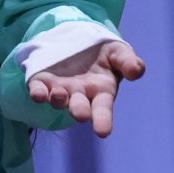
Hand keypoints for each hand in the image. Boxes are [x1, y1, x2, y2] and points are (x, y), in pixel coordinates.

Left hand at [26, 38, 145, 135]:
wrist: (79, 39)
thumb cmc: (104, 53)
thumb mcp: (119, 53)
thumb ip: (128, 62)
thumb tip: (136, 71)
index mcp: (101, 91)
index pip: (103, 110)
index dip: (103, 121)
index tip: (103, 132)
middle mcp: (79, 95)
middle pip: (79, 107)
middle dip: (79, 111)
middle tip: (80, 114)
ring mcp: (60, 89)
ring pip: (58, 100)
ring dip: (57, 100)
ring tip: (59, 95)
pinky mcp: (42, 80)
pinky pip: (38, 89)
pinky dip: (37, 92)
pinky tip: (37, 94)